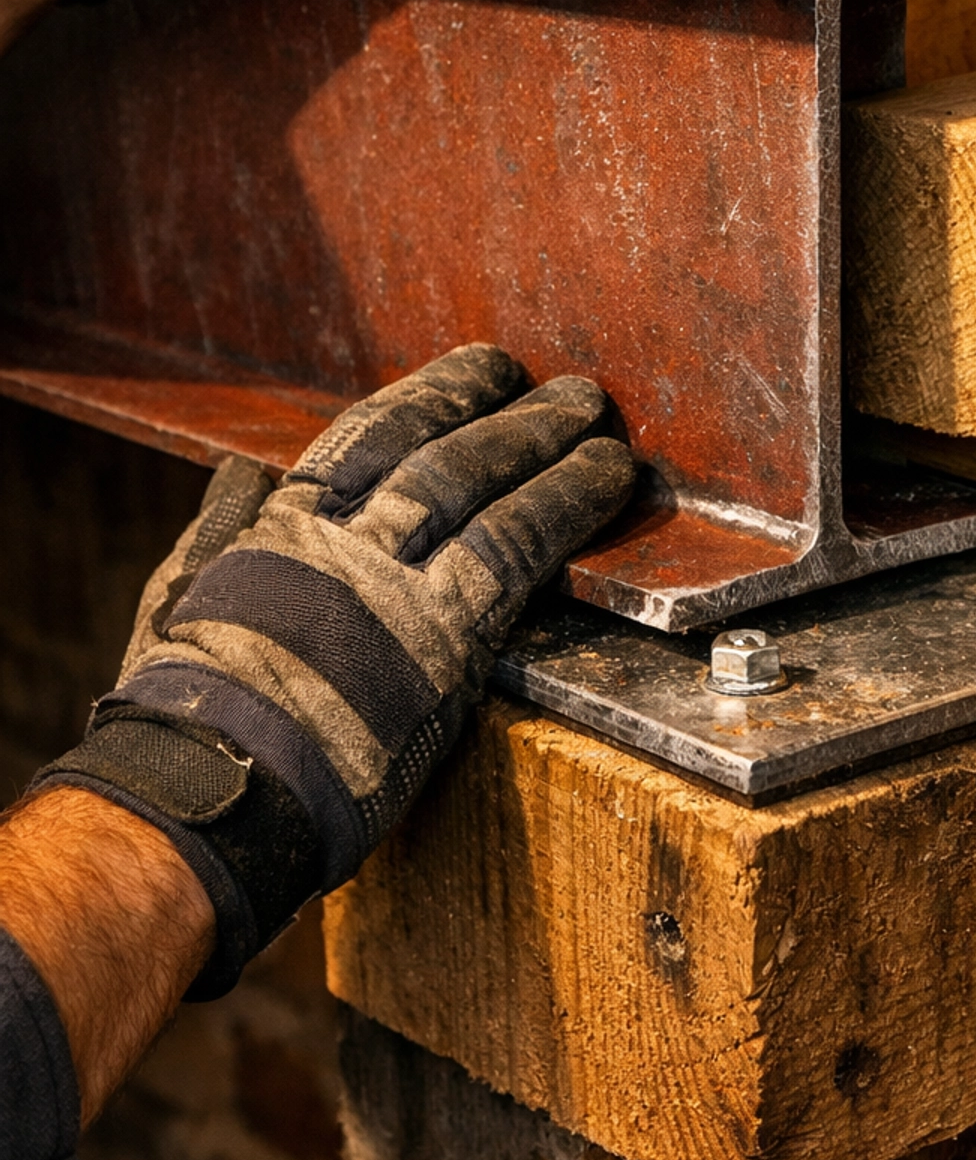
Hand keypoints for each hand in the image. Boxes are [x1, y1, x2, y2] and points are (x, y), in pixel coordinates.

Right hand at [32, 346, 632, 995]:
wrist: (210, 788)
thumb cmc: (184, 712)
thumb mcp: (182, 598)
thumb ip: (221, 529)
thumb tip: (238, 473)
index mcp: (280, 523)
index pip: (367, 433)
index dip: (432, 394)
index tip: (480, 371)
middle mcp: (341, 535)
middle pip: (437, 447)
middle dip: (502, 409)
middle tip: (562, 389)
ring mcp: (394, 581)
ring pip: (482, 484)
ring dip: (549, 445)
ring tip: (599, 418)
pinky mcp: (444, 636)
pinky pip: (519, 549)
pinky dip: (568, 506)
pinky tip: (609, 483)